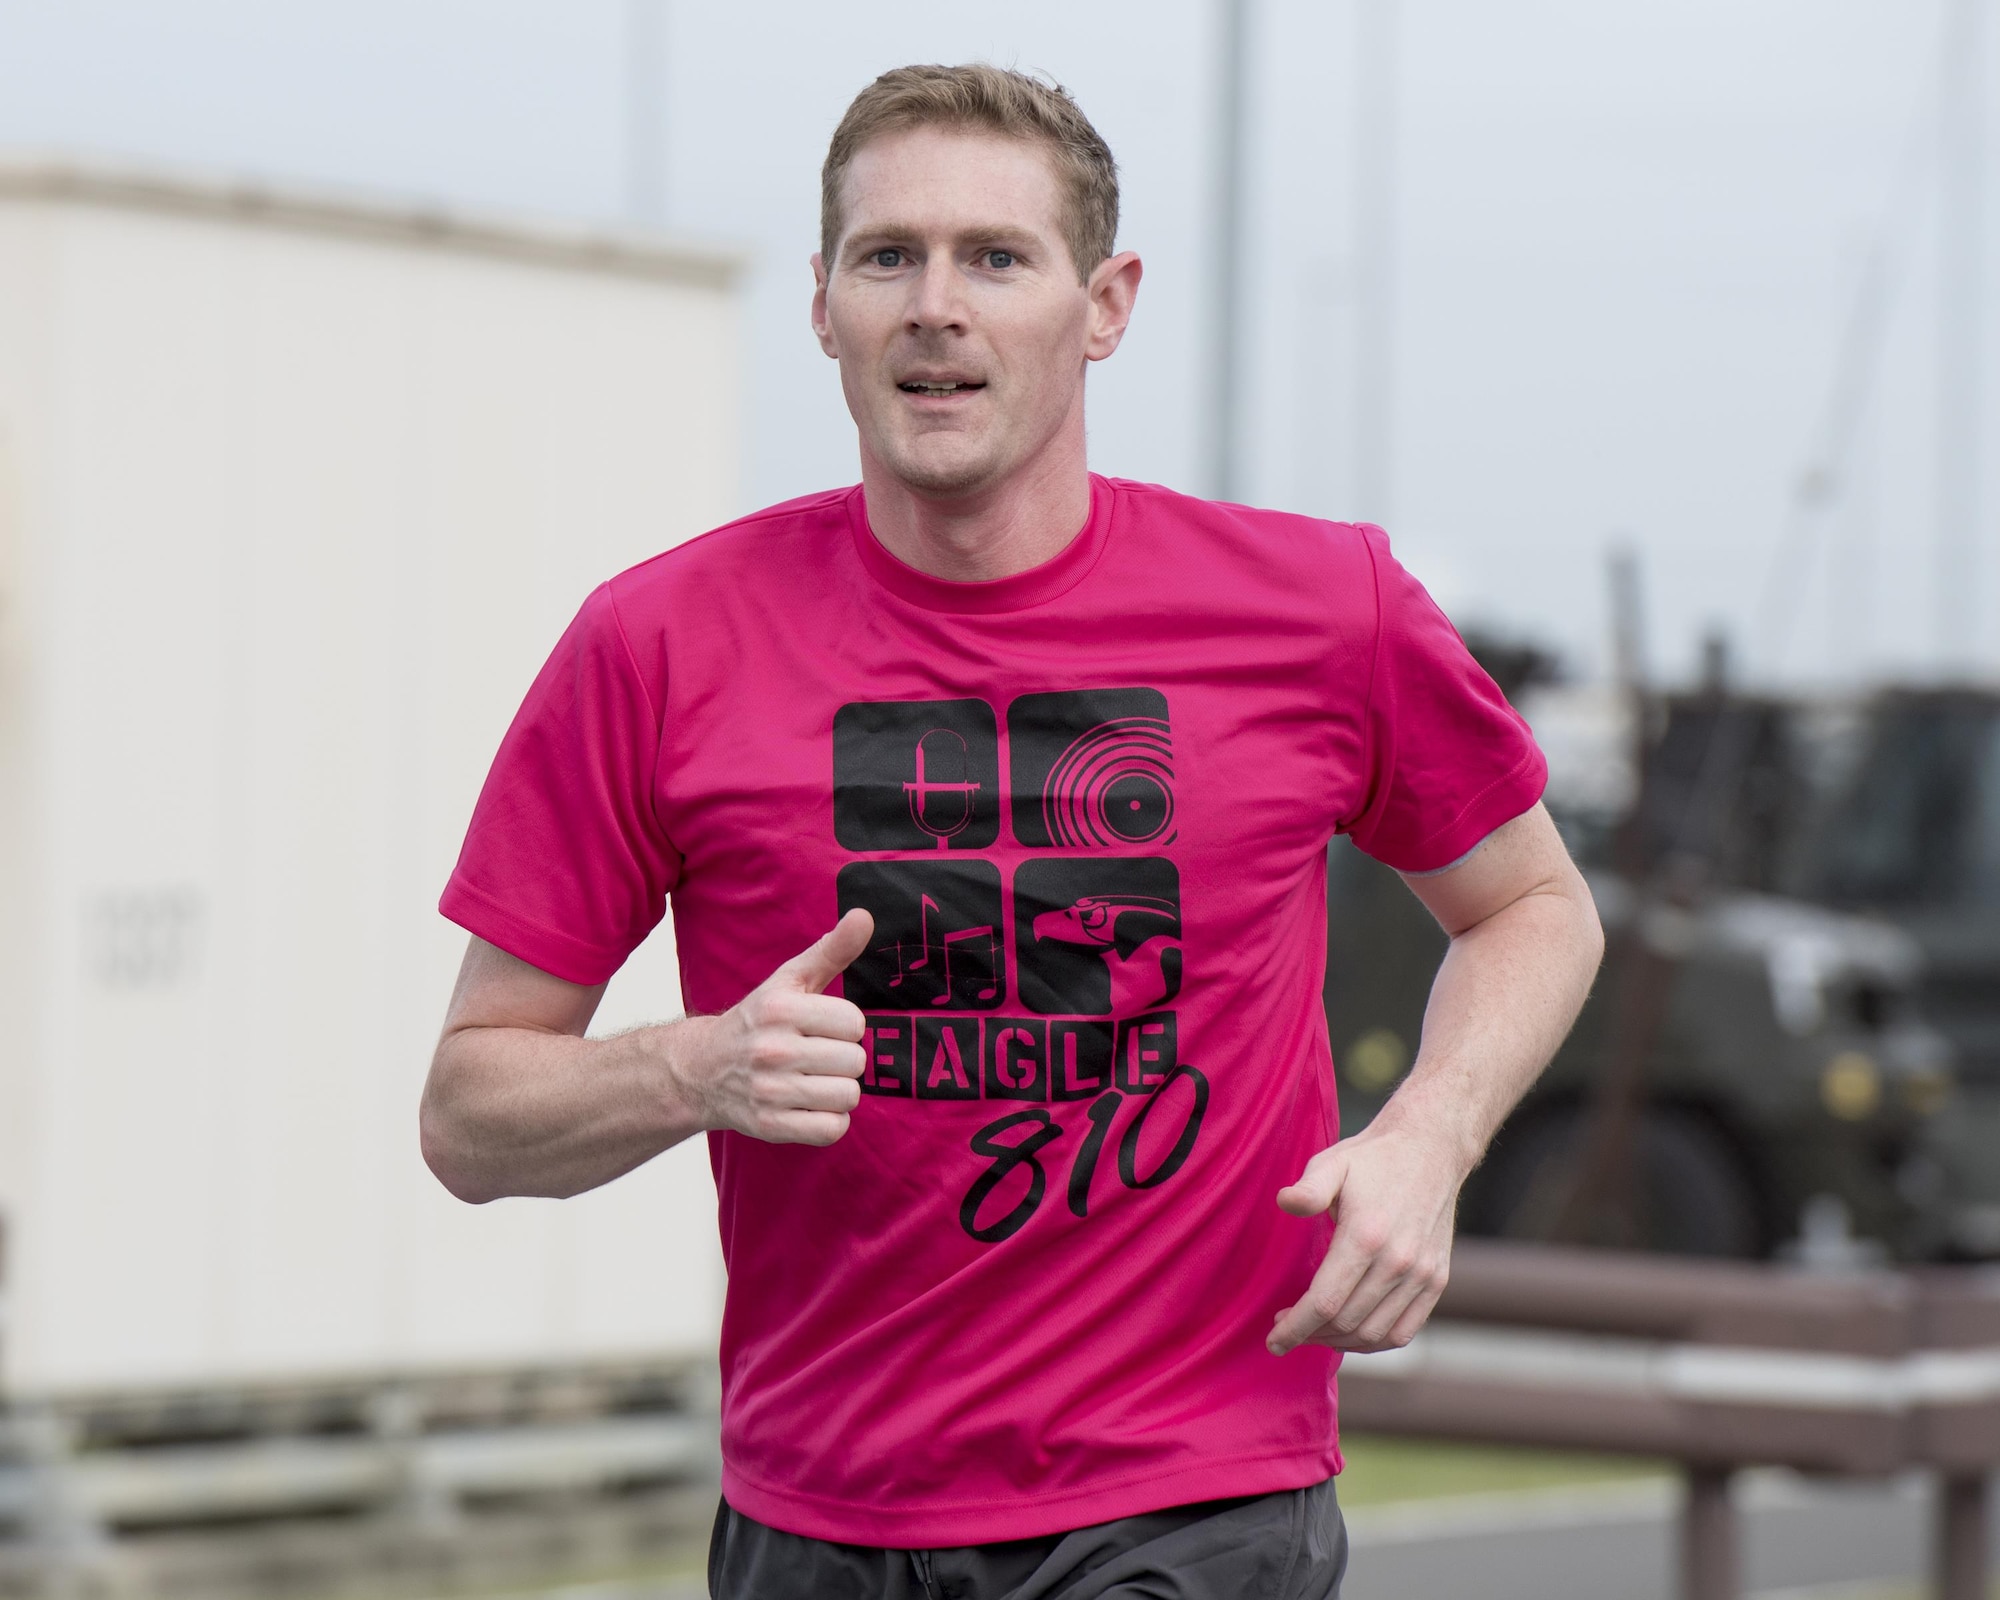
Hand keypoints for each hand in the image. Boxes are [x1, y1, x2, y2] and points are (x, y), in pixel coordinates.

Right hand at [668, 909, 872, 1146]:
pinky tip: (810, 1106)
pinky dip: (829, 1121)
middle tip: (818, 1055)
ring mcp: (768, 1091)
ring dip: (839, 1091)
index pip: (855, 1023)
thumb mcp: (790, 979)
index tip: (823, 1027)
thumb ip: (831, 949)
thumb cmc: (760, 1020)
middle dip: (844, 1059)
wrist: (702, 1070)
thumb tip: (865, 915)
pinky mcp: (769, 1126)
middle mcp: (772, 1049)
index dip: (845, 1026)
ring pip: (848, 1097)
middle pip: (855, 1062)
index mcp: (780, 1009)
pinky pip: (832, 1130)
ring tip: (815, 1080)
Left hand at [1266, 1122, 1463, 1354]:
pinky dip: (1375, 1342)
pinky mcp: (1437, 1280)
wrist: (1431, 1149)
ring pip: (1375, 1334)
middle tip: (1286, 1328)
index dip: (1295, 1328)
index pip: (1324, 1302)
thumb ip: (1308, 1188)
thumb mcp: (1332, 1163)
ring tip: (1315, 1332)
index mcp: (1366, 1235)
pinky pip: (1405, 1331)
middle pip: (1346, 1322)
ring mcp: (1421, 1274)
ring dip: (1339, 1342)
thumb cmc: (1372, 1159)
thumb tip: (1285, 1202)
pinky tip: (1350, 1334)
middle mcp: (1397, 1261)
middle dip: (1309, 1334)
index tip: (1273, 1340)